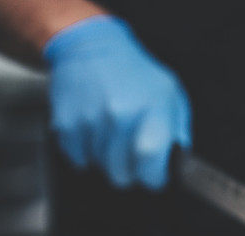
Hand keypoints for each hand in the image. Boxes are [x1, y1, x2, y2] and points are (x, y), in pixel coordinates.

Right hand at [44, 15, 190, 189]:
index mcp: (152, 111)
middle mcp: (120, 117)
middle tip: (130, 152)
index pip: (150, 166)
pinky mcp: (66, 124)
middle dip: (129, 171)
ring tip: (111, 132)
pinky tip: (94, 130)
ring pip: (100, 168)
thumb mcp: (171, 95)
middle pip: (122, 175)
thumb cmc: (135, 73)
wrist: (90, 47)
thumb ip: (178, 132)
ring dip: (107, 158)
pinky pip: (79, 159)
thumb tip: (178, 165)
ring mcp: (91, 121)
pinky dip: (86, 151)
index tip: (154, 176)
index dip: (154, 178)